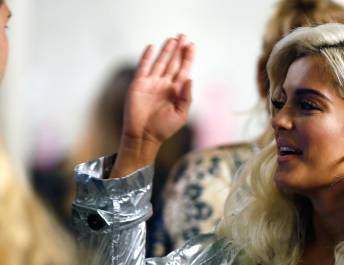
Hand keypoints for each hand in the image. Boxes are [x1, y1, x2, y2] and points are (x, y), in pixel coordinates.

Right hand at [112, 35, 194, 176]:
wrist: (144, 136)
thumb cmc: (163, 129)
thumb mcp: (181, 115)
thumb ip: (187, 97)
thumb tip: (190, 78)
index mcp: (176, 92)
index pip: (184, 70)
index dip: (188, 58)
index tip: (192, 46)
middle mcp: (165, 85)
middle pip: (173, 63)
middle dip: (179, 50)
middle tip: (183, 36)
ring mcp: (152, 83)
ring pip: (160, 62)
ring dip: (166, 50)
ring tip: (172, 39)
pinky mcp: (138, 84)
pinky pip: (144, 67)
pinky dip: (147, 57)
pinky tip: (152, 47)